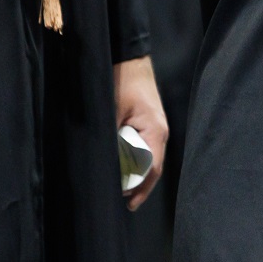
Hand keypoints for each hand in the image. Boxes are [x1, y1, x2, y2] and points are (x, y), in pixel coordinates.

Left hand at [114, 55, 168, 209]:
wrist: (129, 58)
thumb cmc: (121, 81)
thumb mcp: (111, 112)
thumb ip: (110, 138)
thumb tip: (102, 164)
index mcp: (155, 131)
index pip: (152, 168)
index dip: (141, 189)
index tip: (129, 204)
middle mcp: (159, 132)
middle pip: (152, 167)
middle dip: (138, 185)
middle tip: (121, 200)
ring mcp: (155, 127)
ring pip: (148, 158)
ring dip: (136, 172)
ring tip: (120, 188)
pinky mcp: (148, 122)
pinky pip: (144, 147)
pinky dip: (134, 159)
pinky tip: (122, 165)